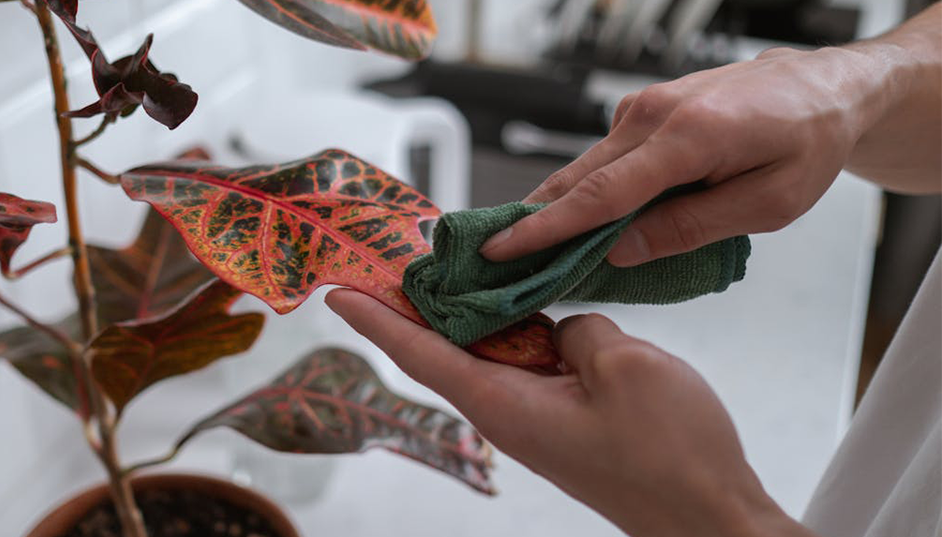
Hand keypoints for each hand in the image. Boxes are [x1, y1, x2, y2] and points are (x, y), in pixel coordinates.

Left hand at [326, 289, 816, 536]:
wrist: (710, 516)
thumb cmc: (671, 457)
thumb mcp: (625, 367)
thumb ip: (579, 329)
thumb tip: (563, 330)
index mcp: (504, 404)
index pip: (420, 353)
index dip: (376, 320)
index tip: (338, 294)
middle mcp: (509, 413)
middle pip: (447, 348)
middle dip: (419, 302)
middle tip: (398, 254)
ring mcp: (537, 418)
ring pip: (492, 353)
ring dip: (475, 313)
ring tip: (459, 263)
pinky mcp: (565, 420)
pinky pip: (528, 366)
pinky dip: (520, 330)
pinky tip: (530, 300)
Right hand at [479, 46, 893, 266]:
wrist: (823, 87)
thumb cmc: (807, 144)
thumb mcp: (769, 204)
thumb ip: (692, 228)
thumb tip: (622, 250)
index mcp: (689, 137)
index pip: (600, 194)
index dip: (546, 229)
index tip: (502, 250)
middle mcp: (654, 113)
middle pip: (576, 178)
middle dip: (530, 221)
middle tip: (489, 258)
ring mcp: (644, 106)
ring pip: (584, 167)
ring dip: (552, 207)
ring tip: (519, 247)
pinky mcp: (643, 109)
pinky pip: (602, 157)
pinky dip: (583, 189)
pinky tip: (575, 221)